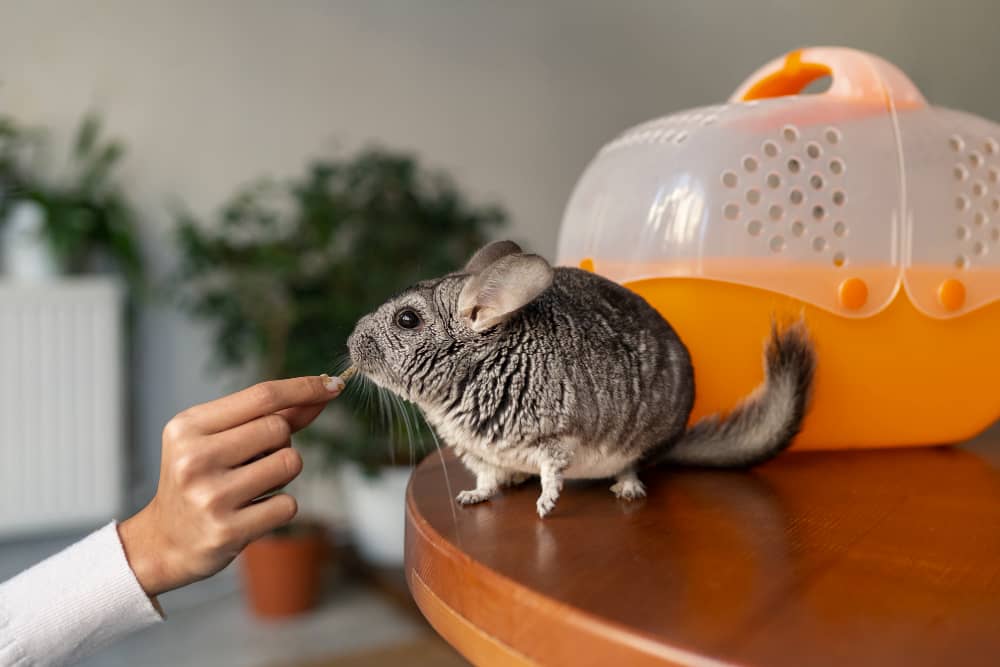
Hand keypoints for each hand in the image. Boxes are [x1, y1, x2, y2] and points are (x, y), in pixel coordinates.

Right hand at [118, 374, 344, 597]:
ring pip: (290, 463)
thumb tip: (323, 391)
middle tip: (253, 462)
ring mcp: (210, 496)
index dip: (304, 388)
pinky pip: (288, 504)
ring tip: (251, 487)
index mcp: (188, 427)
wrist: (164, 542)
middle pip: (279, 429)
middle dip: (281, 443)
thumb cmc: (199, 481)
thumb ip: (269, 415)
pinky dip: (279, 507)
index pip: (261, 395)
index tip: (334, 384)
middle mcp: (194, 458)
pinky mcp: (227, 531)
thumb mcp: (218, 439)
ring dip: (283, 474)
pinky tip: (250, 513)